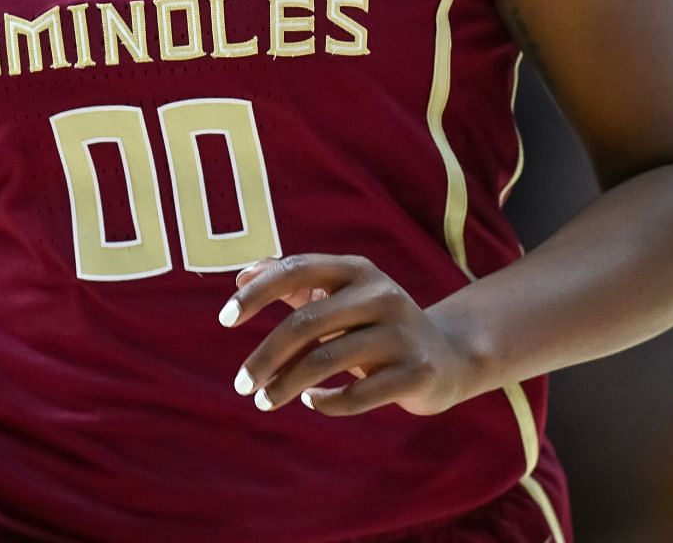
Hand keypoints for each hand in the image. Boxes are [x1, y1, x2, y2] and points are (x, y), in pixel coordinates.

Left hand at [219, 253, 487, 416]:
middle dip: (265, 356)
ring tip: (262, 401)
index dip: (257, 293)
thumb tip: (242, 276)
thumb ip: (295, 283)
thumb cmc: (376, 324)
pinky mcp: (416, 372)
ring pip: (327, 361)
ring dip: (286, 385)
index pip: (297, 270)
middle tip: (240, 383)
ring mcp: (401, 333)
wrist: (449, 355)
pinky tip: (311, 402)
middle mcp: (381, 295)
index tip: (224, 319)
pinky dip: (326, 402)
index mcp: (357, 270)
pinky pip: (358, 394)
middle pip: (306, 323)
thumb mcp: (341, 296)